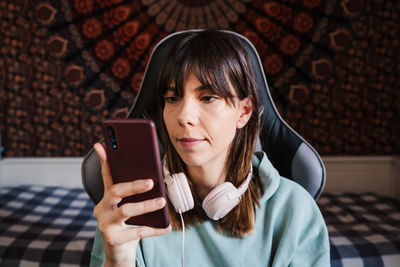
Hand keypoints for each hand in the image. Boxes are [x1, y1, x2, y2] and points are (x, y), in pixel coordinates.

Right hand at [93, 143, 170, 265]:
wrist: (120, 254)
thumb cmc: (128, 226)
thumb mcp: (131, 208)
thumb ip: (138, 194)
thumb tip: (158, 179)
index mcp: (107, 198)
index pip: (106, 176)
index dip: (104, 160)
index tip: (102, 145)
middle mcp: (102, 209)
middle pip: (115, 191)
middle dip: (133, 185)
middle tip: (151, 182)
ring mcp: (105, 224)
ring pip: (125, 211)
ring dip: (146, 205)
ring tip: (162, 201)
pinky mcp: (112, 239)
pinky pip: (137, 232)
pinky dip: (154, 229)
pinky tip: (166, 227)